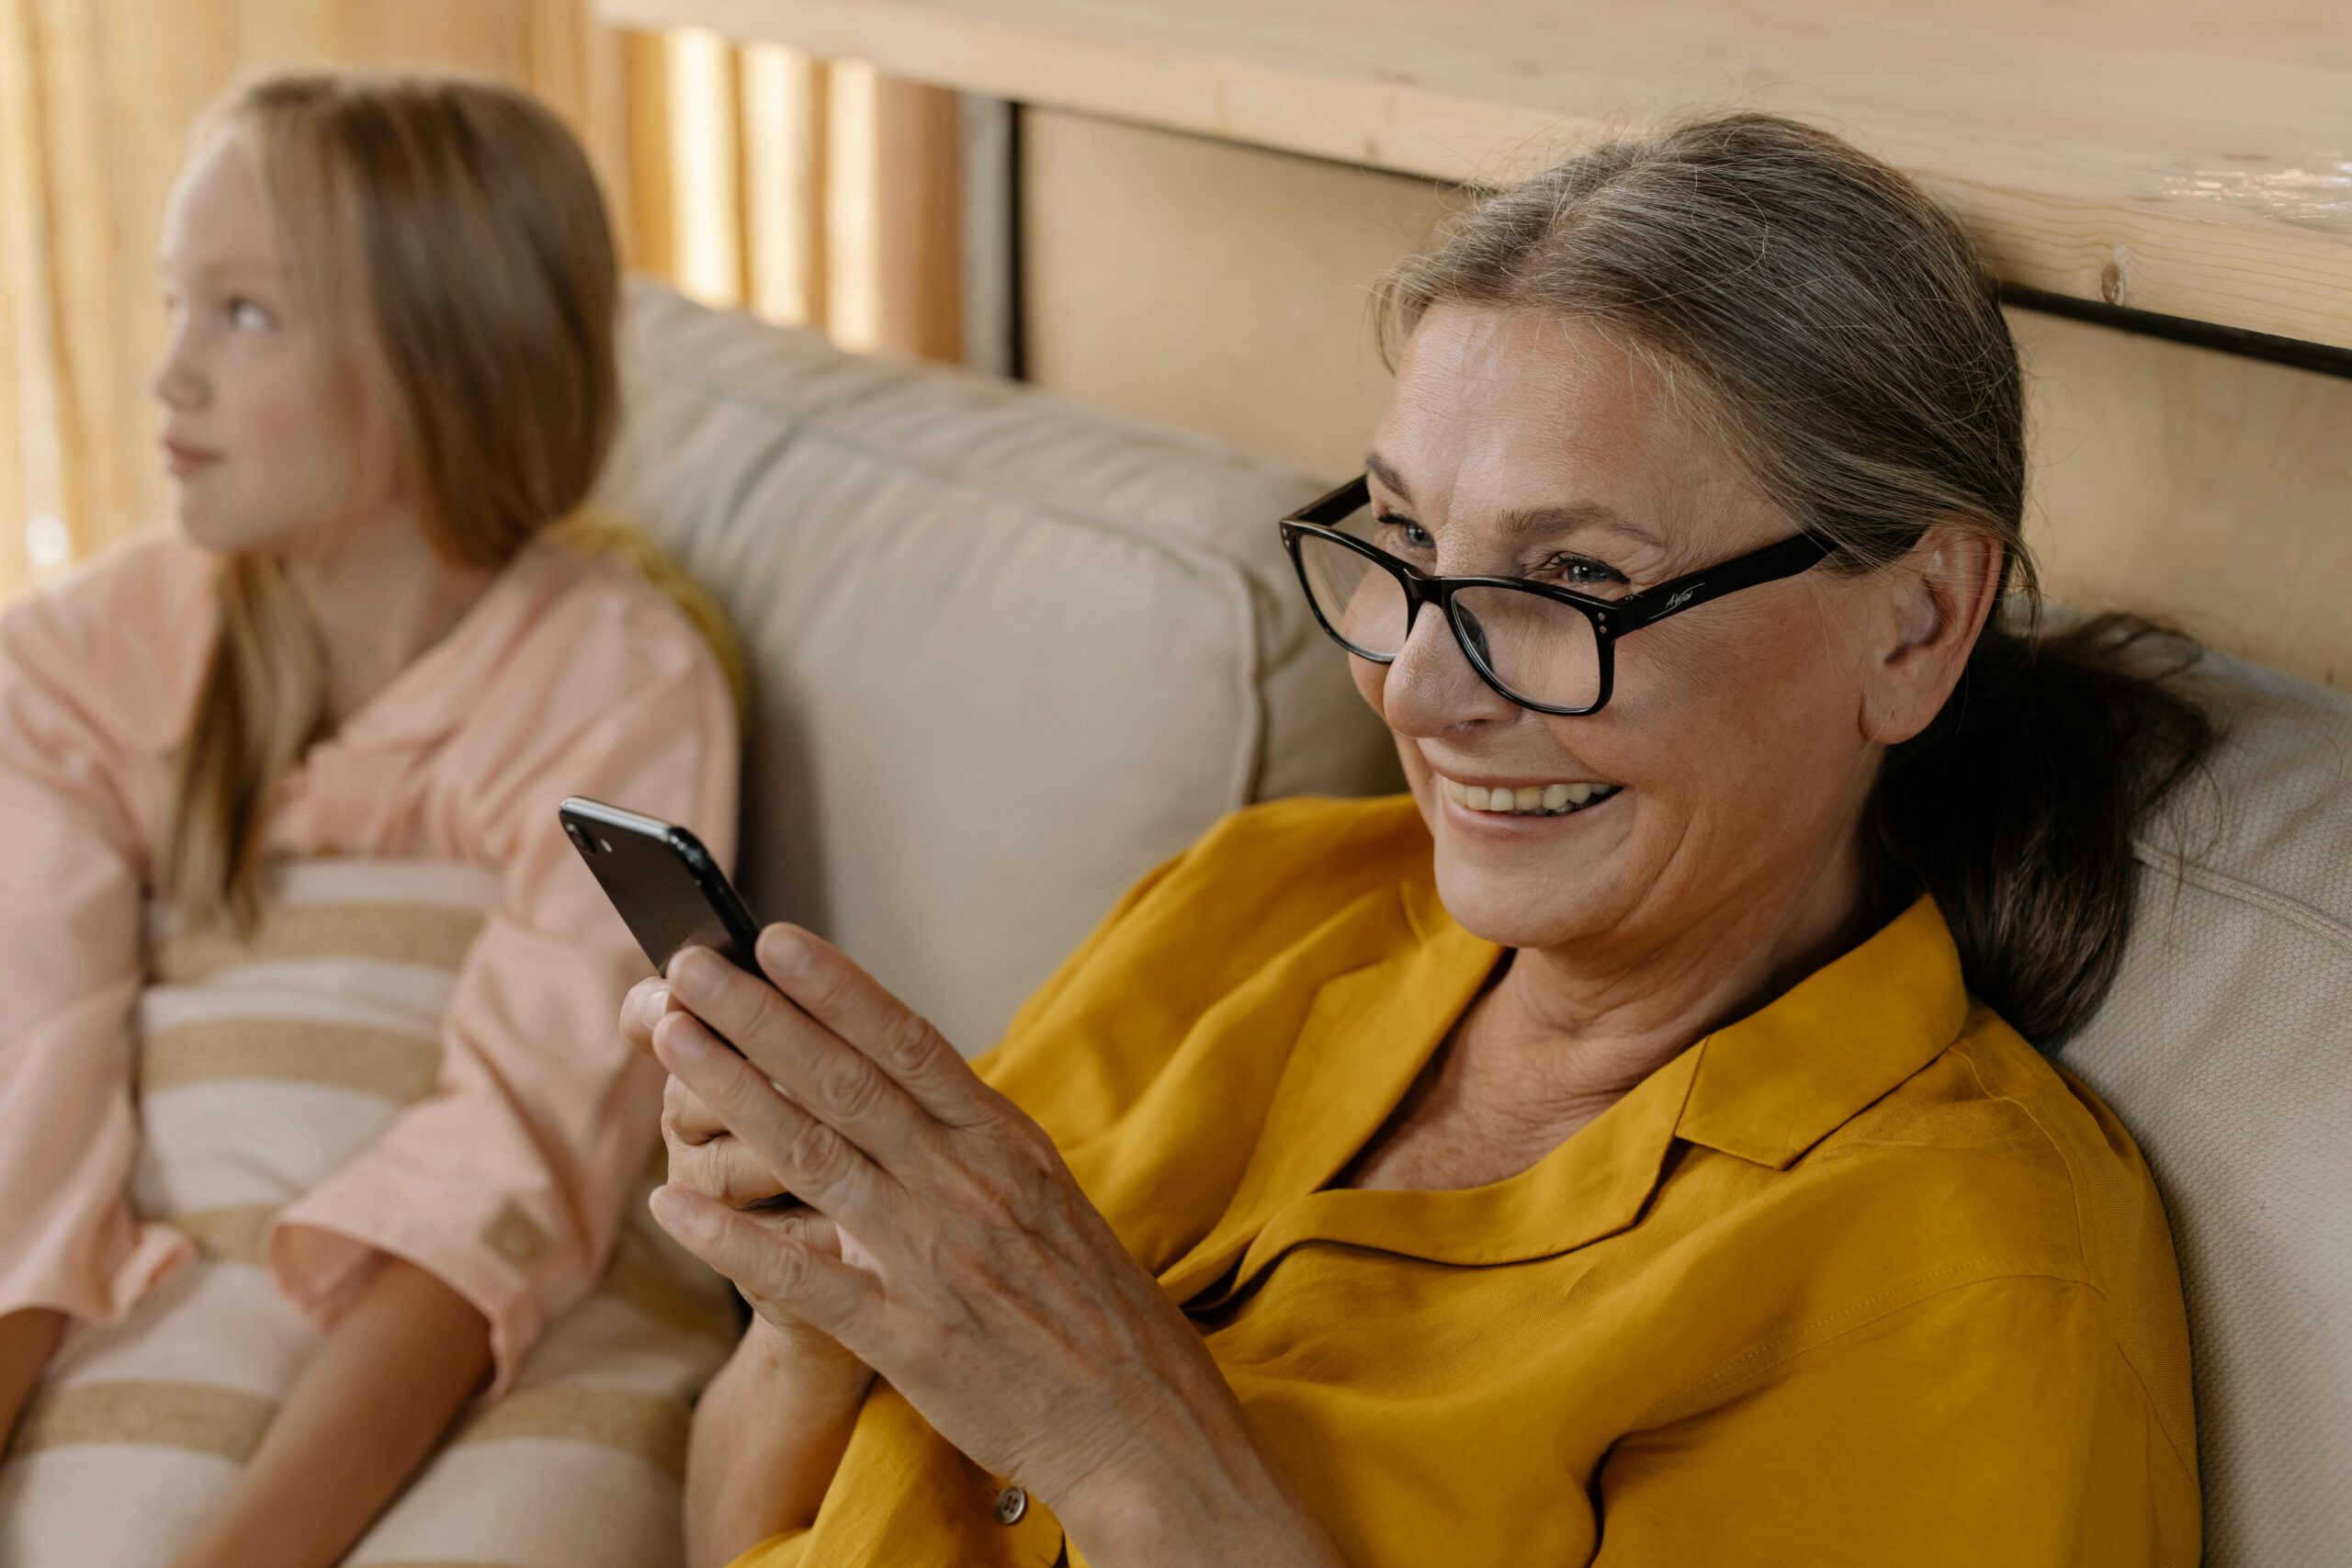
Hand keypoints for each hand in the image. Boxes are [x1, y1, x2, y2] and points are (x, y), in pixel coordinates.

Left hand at [643, 928, 1313, 1551]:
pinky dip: (734, 1241)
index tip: (773, 939)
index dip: (836, 987)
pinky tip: (674, 1207)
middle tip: (690, 968)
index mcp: (1006, 1146)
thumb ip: (969, 1144)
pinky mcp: (911, 1341)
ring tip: (672, 1043)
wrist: (1144, 1422)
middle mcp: (969, 1187)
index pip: (909, 1043)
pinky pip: (806, 1280)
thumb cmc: (1088, 1307)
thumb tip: (892, 1081)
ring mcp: (937, 1261)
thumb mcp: (1043, 1199)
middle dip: (760, 1018)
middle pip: (846, 1082)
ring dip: (734, 1093)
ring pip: (816, 1157)